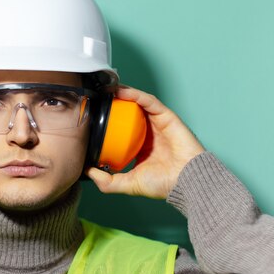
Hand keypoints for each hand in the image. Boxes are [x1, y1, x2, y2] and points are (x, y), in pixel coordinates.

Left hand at [86, 85, 204, 198]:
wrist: (186, 181)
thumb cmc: (163, 184)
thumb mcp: (128, 183)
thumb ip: (107, 181)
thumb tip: (87, 172)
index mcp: (140, 146)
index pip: (121, 129)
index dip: (108, 121)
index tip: (92, 117)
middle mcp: (149, 133)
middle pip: (128, 113)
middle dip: (114, 104)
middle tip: (98, 98)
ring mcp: (158, 123)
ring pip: (138, 104)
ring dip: (122, 94)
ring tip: (106, 89)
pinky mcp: (167, 117)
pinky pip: (149, 102)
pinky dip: (136, 95)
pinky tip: (122, 91)